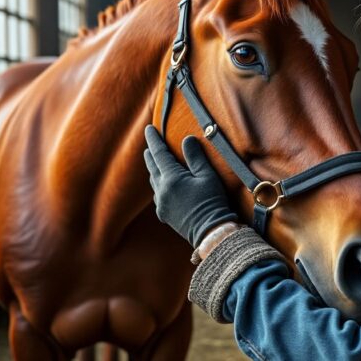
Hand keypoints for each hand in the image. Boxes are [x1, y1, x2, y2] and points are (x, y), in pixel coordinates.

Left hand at [143, 125, 237, 247]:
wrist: (210, 231)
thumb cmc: (212, 201)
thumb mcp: (207, 175)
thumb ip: (195, 156)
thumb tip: (187, 139)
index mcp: (171, 178)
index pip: (158, 153)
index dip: (154, 139)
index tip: (149, 128)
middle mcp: (161, 191)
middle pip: (152, 167)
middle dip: (151, 154)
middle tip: (150, 144)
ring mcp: (161, 204)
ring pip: (153, 181)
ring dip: (154, 170)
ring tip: (156, 162)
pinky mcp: (164, 214)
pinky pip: (157, 195)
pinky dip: (158, 185)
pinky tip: (163, 185)